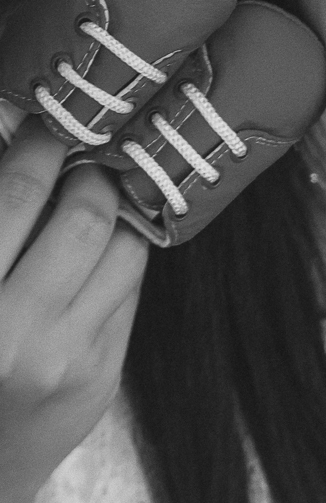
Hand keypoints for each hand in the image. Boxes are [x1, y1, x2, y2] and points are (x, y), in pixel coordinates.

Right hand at [0, 115, 147, 502]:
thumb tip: (20, 145)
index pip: (19, 193)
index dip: (40, 144)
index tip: (44, 126)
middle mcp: (20, 332)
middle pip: (85, 217)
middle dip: (90, 171)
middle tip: (80, 152)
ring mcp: (72, 359)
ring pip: (124, 251)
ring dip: (117, 209)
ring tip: (97, 190)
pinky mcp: (104, 377)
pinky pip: (129, 292)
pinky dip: (121, 255)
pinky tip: (103, 242)